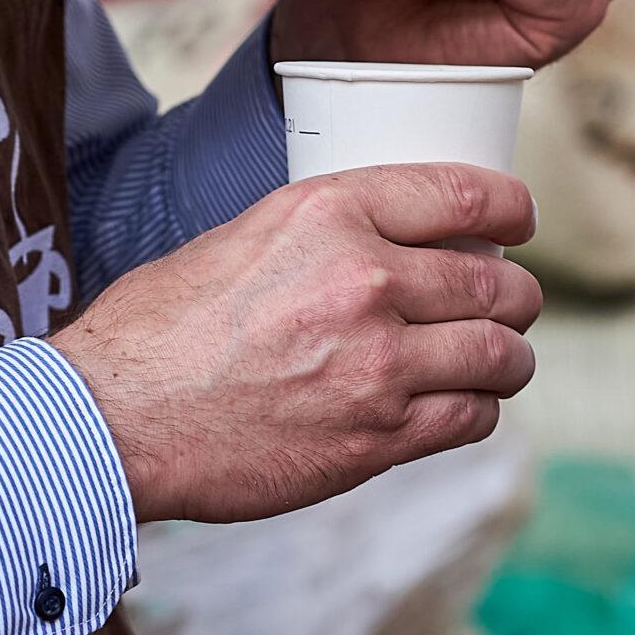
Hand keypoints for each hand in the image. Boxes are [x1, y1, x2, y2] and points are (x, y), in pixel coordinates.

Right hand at [47, 164, 542, 523]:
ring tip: (497, 360)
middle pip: (498, 283)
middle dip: (515, 296)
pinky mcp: (377, 437)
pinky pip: (472, 416)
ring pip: (501, 354)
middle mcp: (363, 280)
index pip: (466, 196)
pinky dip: (477, 409)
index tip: (518, 222)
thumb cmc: (162, 327)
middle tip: (509, 304)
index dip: (512, 210)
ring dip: (508, 357)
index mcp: (329, 213)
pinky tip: (459, 405)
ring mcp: (376, 364)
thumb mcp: (246, 235)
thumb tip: (395, 241)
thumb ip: (329, 233)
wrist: (116, 416)